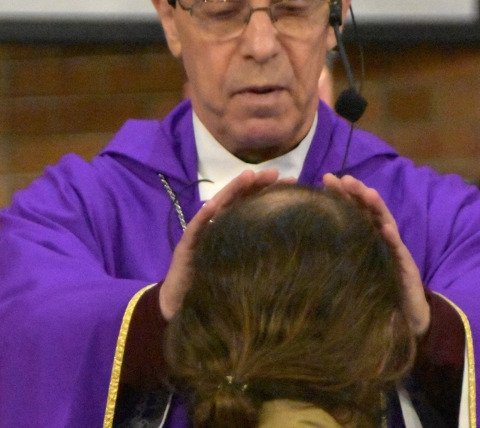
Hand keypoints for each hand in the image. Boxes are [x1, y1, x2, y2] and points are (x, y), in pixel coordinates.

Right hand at [159, 169, 284, 319]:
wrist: (182, 307)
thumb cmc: (216, 290)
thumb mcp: (245, 269)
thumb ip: (261, 255)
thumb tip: (297, 244)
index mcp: (233, 230)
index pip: (252, 205)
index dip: (270, 192)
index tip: (292, 182)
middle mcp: (217, 227)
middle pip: (237, 200)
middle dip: (254, 184)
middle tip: (275, 173)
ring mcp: (200, 235)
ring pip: (217, 206)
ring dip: (231, 190)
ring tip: (247, 176)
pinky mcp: (185, 247)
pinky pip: (195, 228)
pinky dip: (203, 216)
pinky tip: (213, 205)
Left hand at [322, 173, 430, 336]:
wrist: (403, 318)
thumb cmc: (370, 293)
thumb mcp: (346, 272)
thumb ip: (330, 259)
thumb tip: (296, 249)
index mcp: (363, 237)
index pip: (352, 210)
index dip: (341, 194)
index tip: (324, 179)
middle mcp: (378, 239)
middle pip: (367, 210)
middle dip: (356, 192)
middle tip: (341, 178)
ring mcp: (393, 251)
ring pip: (384, 223)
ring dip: (376, 207)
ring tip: (366, 193)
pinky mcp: (405, 267)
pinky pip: (398, 251)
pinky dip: (393, 239)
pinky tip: (387, 229)